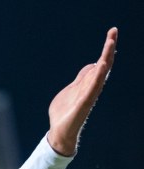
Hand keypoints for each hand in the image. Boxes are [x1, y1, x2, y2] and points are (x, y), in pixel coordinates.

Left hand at [47, 27, 117, 155]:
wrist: (59, 133)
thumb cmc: (64, 113)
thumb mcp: (70, 90)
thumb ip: (81, 78)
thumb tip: (92, 66)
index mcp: (87, 84)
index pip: (99, 63)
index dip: (106, 49)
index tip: (112, 33)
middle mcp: (91, 88)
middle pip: (102, 65)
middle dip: (108, 49)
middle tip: (114, 32)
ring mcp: (88, 96)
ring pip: (99, 75)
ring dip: (105, 58)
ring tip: (110, 44)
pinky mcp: (83, 104)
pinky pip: (92, 89)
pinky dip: (97, 77)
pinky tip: (100, 66)